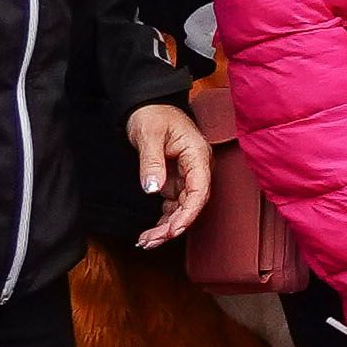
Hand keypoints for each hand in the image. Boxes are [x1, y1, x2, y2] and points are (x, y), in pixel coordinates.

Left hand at [125, 103, 215, 246]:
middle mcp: (197, 169)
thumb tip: (152, 189)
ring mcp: (186, 177)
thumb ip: (151, 162)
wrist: (148, 105)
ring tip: (146, 241)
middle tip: (151, 241)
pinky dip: (163, 221)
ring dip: (166, 228)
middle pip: (191, 205)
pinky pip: (173, 206)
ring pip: (182, 209)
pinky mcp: (175, 181)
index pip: (199, 191)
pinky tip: (150, 233)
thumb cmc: (152, 114)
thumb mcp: (149, 135)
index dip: (188, 214)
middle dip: (173, 226)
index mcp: (198, 156)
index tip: (173, 230)